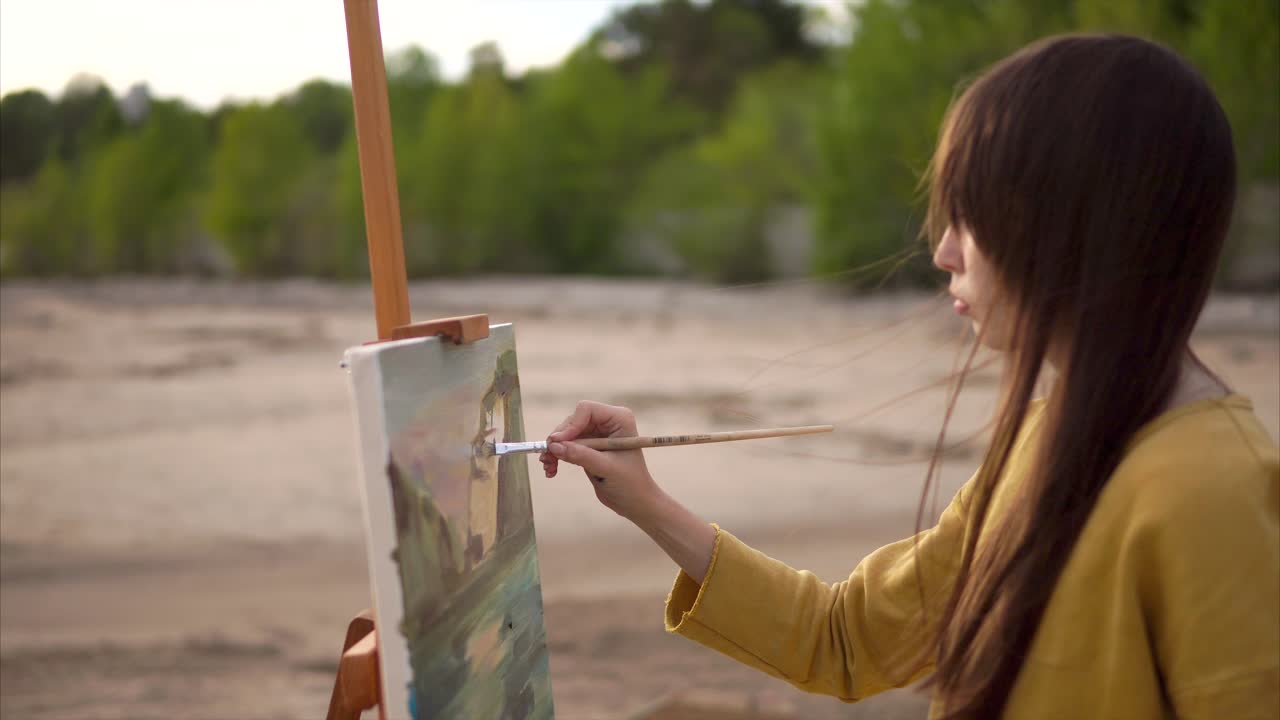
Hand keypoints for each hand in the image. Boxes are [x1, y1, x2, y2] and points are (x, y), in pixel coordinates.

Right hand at [539, 401, 660, 520]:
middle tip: (547, 457)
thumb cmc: (630, 483)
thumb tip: (555, 446)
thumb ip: (581, 455)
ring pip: (566, 434)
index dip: (570, 425)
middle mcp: (607, 422)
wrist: (635, 502)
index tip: (557, 443)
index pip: (586, 410)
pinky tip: (551, 470)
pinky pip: (566, 446)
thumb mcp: (606, 468)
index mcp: (619, 419)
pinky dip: (558, 456)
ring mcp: (596, 434)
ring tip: (548, 466)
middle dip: (559, 439)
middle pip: (573, 421)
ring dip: (555, 449)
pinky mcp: (588, 447)